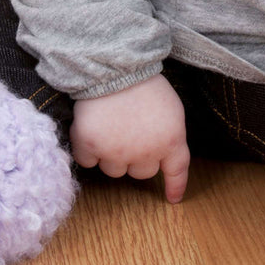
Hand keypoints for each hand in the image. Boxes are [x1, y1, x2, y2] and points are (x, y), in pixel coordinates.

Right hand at [71, 75, 190, 202]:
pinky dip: (87, 149)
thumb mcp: (170, 108)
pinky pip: (87, 161)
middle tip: (129, 132)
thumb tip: (162, 154)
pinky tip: (91, 127)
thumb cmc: (142, 82)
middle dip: (135, 158)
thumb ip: (168, 133)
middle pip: (140, 173)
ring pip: (113, 170)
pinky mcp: (90, 147)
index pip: (177, 171)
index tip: (173, 198)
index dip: (175, 186)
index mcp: (171, 140)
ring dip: (110, 154)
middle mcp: (146, 152)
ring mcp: (116, 152)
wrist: (113, 66)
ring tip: (109, 125)